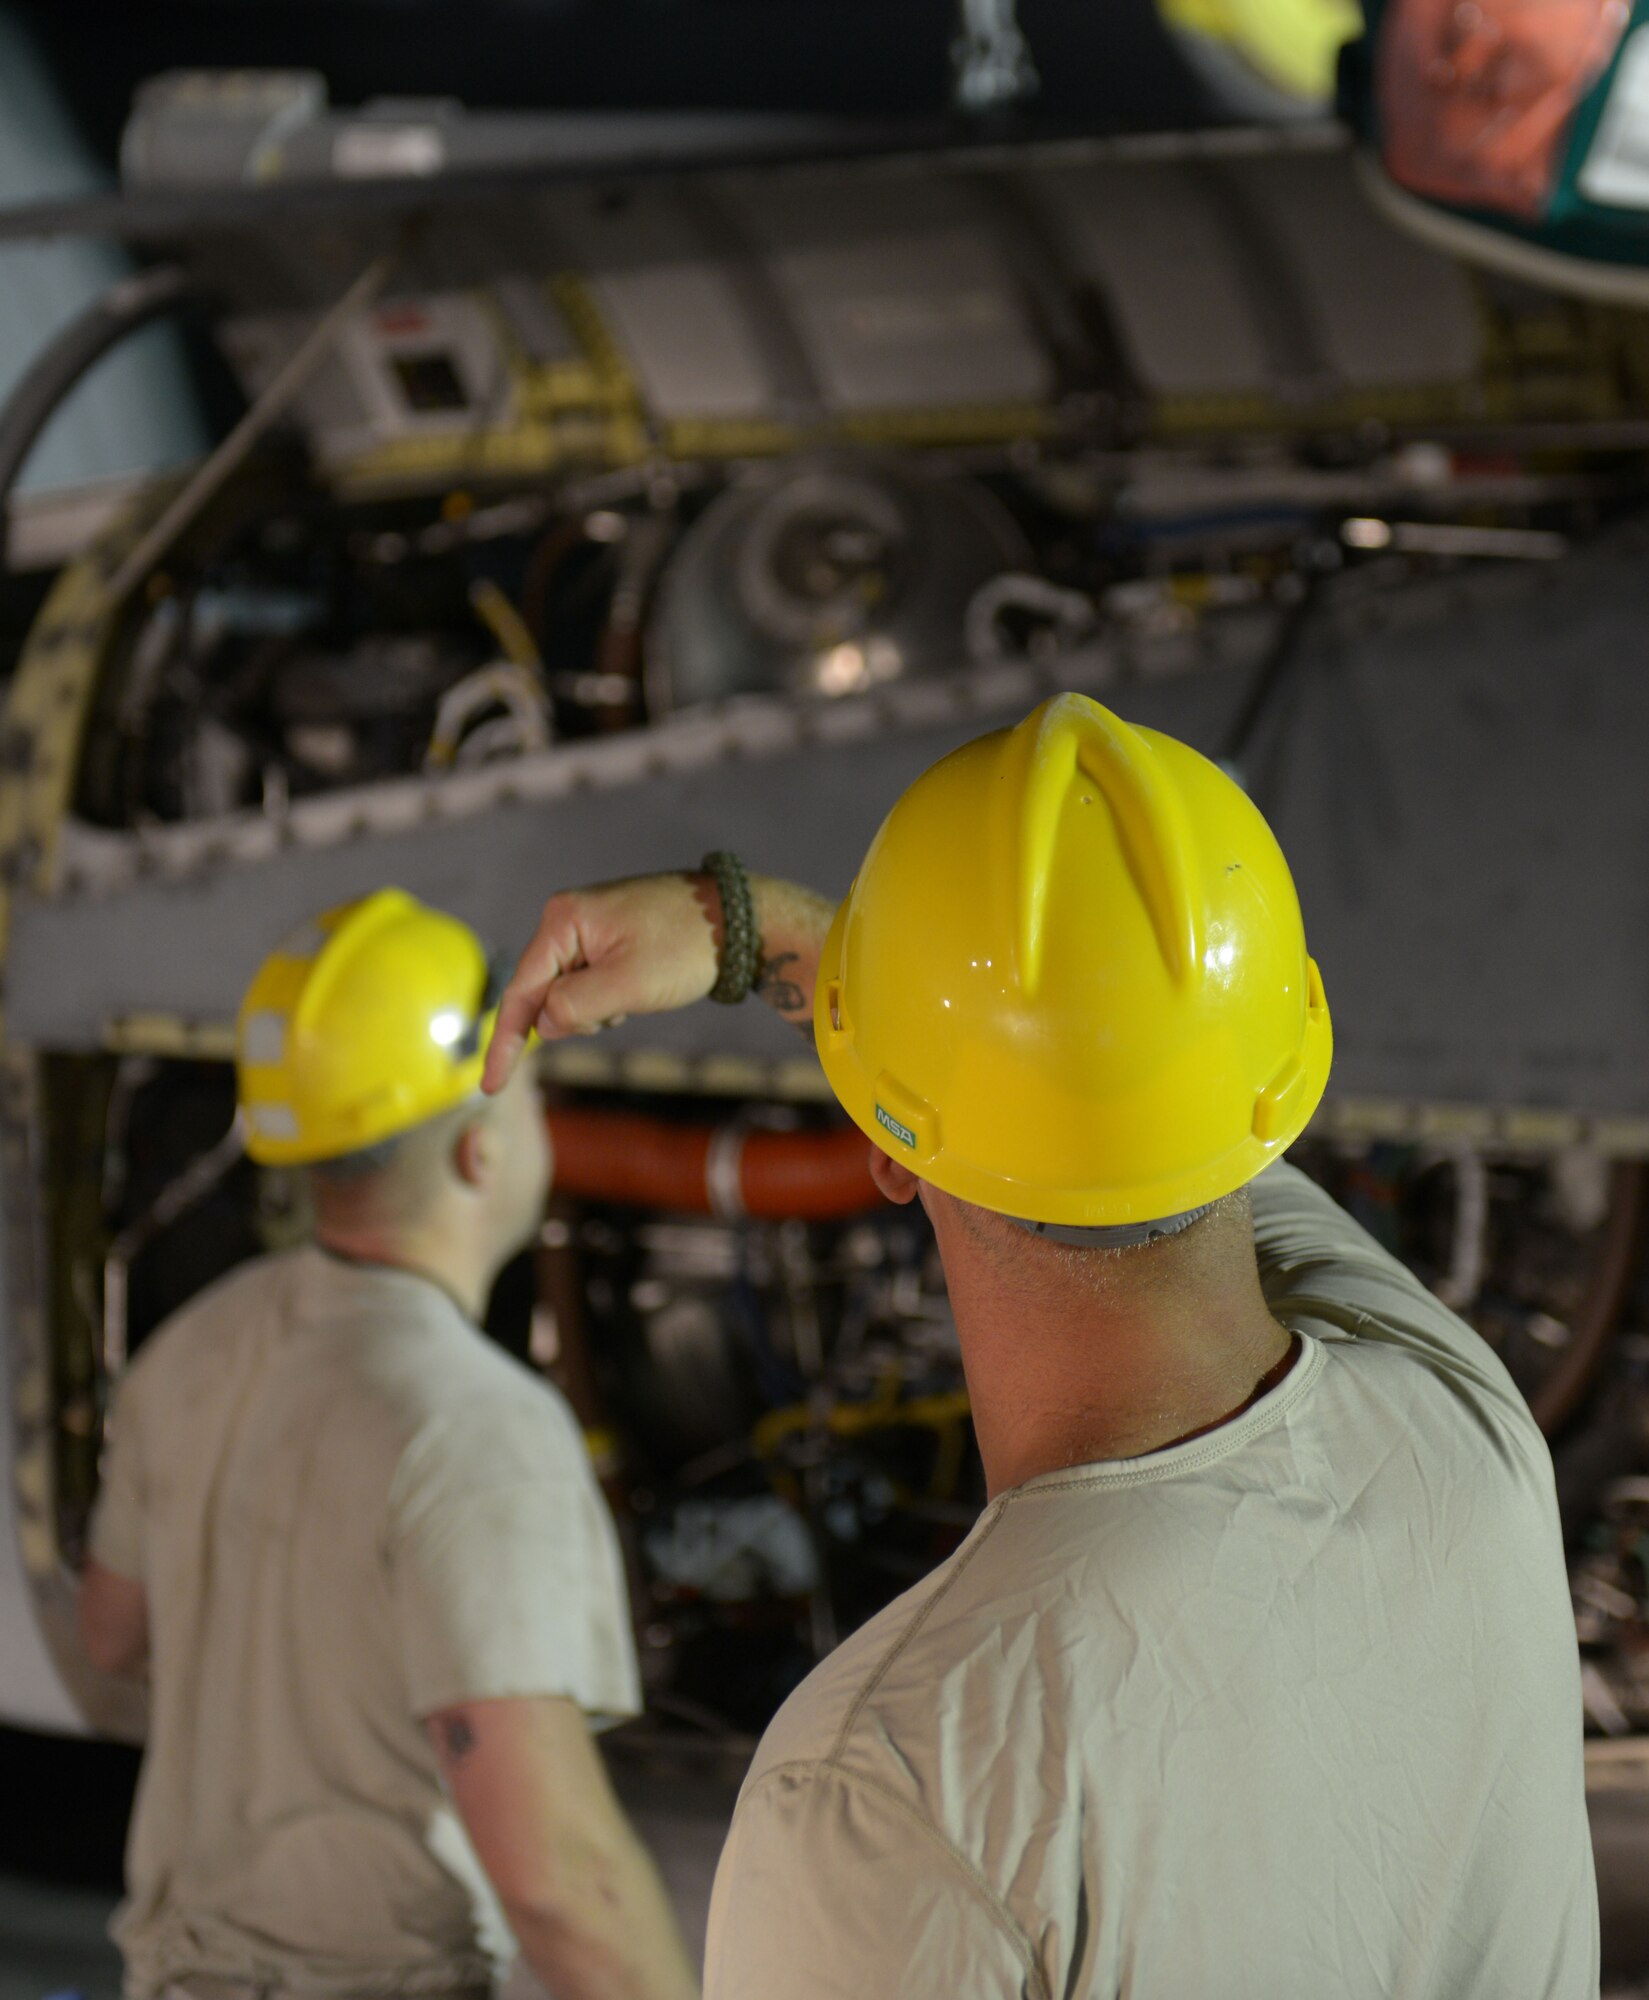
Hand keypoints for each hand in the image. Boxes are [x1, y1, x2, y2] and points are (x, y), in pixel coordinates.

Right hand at [482, 873, 718, 1093]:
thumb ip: (575, 1007)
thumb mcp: (628, 985)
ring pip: (569, 993)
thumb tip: (543, 1024)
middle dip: (574, 1018)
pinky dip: (610, 999)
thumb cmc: (686, 947)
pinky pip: (592, 983)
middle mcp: (567, 918)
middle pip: (543, 993)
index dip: (504, 1042)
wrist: (740, 919)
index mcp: (563, 920)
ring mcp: (589, 926)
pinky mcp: (610, 937)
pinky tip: (642, 988)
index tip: (490, 1088)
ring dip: (597, 1010)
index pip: (520, 991)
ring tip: (639, 991)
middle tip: (621, 1010)